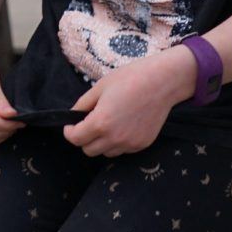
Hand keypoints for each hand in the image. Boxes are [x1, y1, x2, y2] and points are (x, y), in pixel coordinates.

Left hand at [63, 45, 194, 156]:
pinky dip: (117, 142)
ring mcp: (130, 143)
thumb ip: (83, 104)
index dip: (69, 131)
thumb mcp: (100, 87)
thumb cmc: (130, 79)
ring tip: (107, 124)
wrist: (162, 82)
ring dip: (101, 143)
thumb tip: (73, 115)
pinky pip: (123, 150)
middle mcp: (114, 138)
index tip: (72, 123)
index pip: (75, 139)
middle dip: (83, 138)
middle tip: (88, 123)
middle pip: (88, 150)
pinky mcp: (142, 144)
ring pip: (106, 153)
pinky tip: (122, 126)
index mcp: (100, 123)